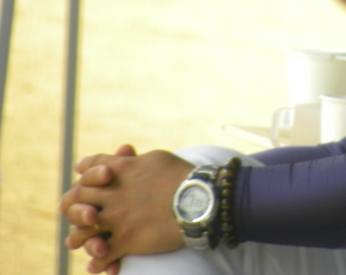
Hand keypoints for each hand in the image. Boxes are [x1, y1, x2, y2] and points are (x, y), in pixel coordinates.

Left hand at [60, 145, 193, 273]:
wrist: (198, 200)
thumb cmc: (182, 176)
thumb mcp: (156, 158)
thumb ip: (134, 160)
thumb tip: (124, 155)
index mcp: (120, 169)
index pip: (89, 168)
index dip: (83, 174)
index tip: (80, 178)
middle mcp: (113, 192)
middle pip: (77, 197)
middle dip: (72, 206)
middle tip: (78, 213)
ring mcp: (117, 217)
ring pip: (82, 229)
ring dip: (77, 237)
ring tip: (76, 242)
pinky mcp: (126, 239)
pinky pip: (102, 254)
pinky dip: (97, 261)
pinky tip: (96, 265)